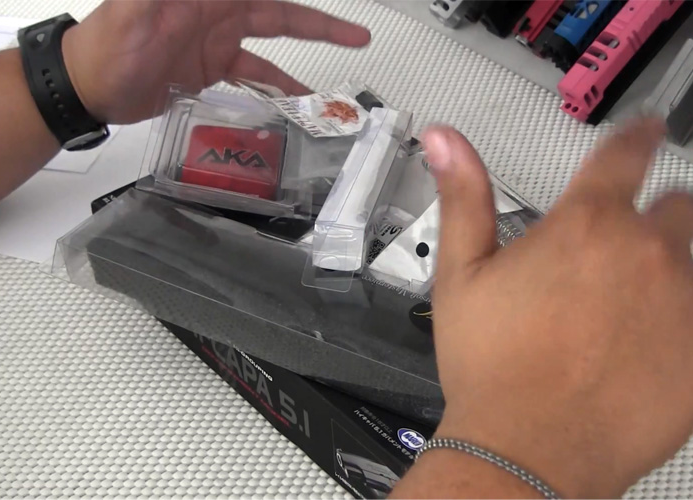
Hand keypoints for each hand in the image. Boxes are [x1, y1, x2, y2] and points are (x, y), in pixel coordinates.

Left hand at [60, 0, 369, 123]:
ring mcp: (218, 38)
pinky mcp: (213, 65)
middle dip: (321, 23)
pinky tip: (296, 98)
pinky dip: (277, 84)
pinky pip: (255, 72)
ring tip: (342, 64)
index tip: (335, 19)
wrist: (90, 85)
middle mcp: (218, 11)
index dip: (300, 5)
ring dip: (308, 50)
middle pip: (282, 12)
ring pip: (275, 40)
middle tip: (356, 33)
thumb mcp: (139, 11)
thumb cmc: (108, 48)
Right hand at [422, 117, 692, 497]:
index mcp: (585, 226)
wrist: (527, 448)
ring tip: (640, 294)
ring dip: (675, 261)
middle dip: (655, 215)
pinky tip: (653, 337)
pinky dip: (682, 314)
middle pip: (678, 205)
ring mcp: (684, 302)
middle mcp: (645, 253)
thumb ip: (463, 198)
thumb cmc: (490, 364)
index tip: (645, 132)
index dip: (637, 137)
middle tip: (623, 247)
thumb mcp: (461, 274)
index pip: (627, 154)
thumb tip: (443, 139)